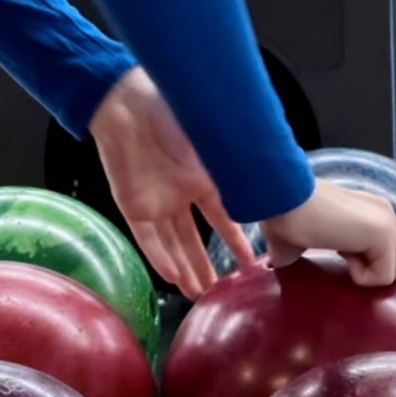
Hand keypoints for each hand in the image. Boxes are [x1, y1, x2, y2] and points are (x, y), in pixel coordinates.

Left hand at [90, 68, 254, 298]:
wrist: (127, 102)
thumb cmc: (170, 108)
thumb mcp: (213, 138)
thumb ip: (234, 163)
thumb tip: (267, 172)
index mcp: (204, 178)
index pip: (224, 219)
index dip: (236, 242)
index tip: (250, 263)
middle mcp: (182, 194)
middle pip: (195, 240)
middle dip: (206, 266)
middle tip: (219, 291)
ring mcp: (157, 202)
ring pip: (172, 245)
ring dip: (185, 269)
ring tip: (198, 294)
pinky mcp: (133, 206)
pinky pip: (148, 240)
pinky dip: (160, 259)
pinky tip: (172, 278)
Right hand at [262, 180, 395, 285]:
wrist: (283, 200)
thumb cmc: (285, 217)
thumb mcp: (309, 240)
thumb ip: (321, 255)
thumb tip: (286, 269)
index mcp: (370, 212)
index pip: (392, 252)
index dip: (372, 268)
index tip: (343, 262)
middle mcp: (384, 213)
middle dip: (378, 275)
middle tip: (346, 266)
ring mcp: (387, 221)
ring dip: (370, 276)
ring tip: (342, 259)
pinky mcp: (383, 233)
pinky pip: (385, 276)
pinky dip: (361, 277)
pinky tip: (341, 256)